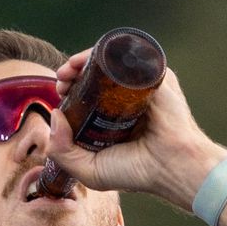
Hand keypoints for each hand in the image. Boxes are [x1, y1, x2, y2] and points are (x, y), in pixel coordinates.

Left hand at [42, 49, 226, 215]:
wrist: (172, 165)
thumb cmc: (136, 172)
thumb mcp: (89, 171)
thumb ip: (63, 151)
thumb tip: (54, 115)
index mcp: (114, 120)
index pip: (87, 97)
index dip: (69, 92)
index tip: (58, 94)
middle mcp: (127, 100)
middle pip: (94, 77)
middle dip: (72, 74)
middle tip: (61, 81)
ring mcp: (141, 85)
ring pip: (108, 63)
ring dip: (83, 61)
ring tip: (68, 71)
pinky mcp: (154, 74)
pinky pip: (127, 55)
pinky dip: (105, 53)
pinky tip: (88, 60)